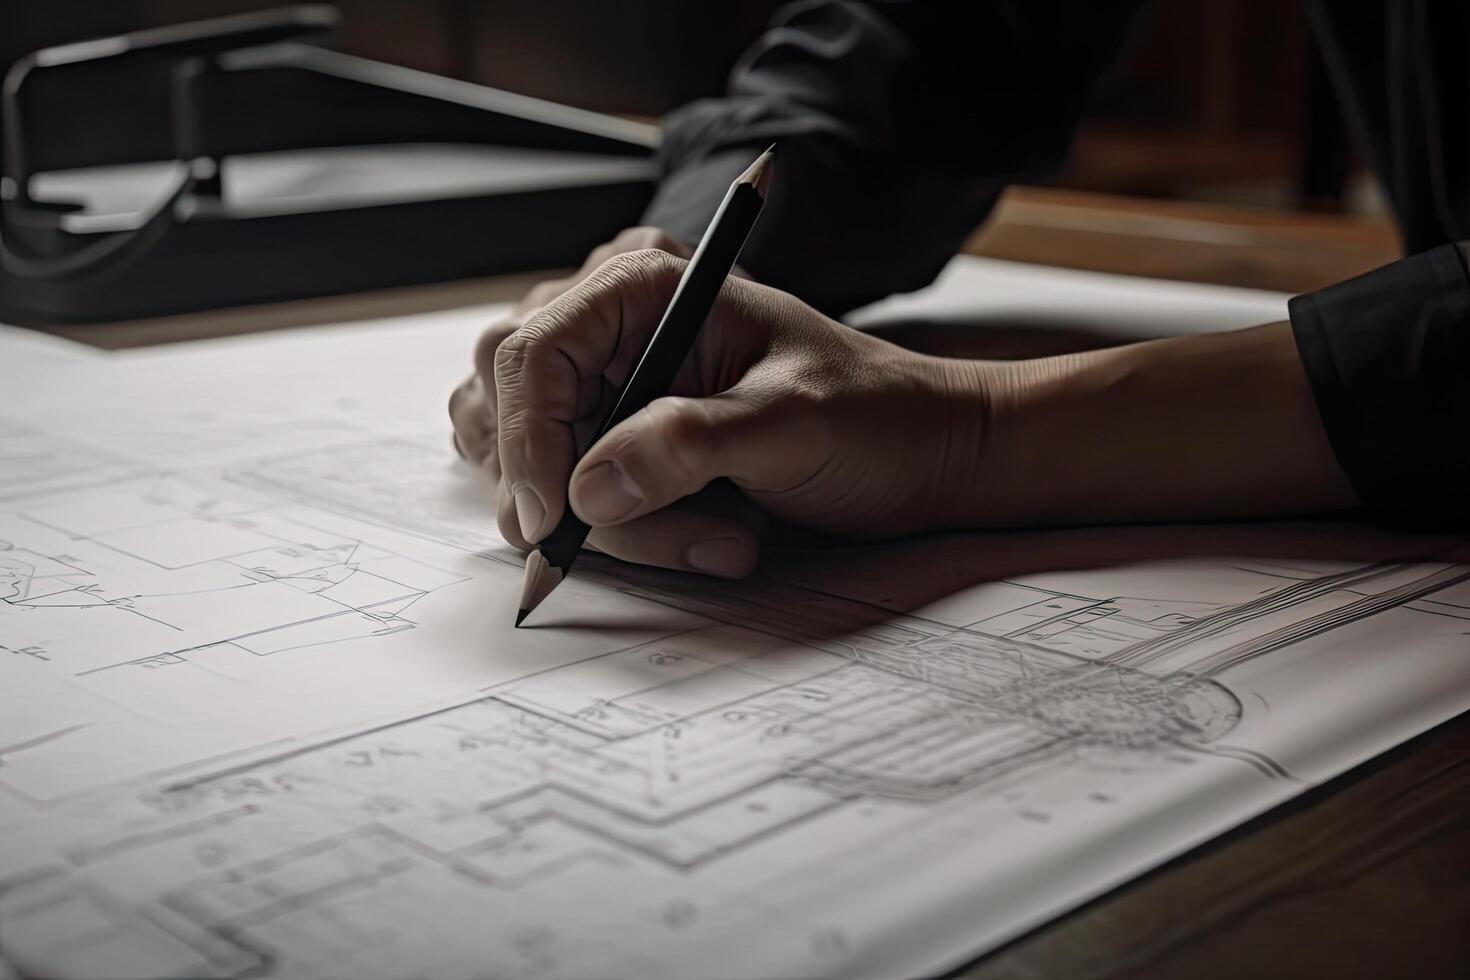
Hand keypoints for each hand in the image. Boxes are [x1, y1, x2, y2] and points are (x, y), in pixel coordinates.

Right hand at [453, 248, 991, 576]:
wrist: (920, 452)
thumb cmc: (872, 414)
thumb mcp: (792, 422)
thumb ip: (689, 445)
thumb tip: (588, 487)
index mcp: (646, 286)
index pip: (534, 352)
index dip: (526, 440)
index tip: (551, 520)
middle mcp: (617, 326)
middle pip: (518, 409)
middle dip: (569, 490)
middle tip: (663, 542)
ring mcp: (615, 382)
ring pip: (534, 457)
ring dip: (600, 519)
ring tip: (711, 537)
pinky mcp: (623, 434)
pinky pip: (565, 483)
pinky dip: (607, 526)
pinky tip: (688, 534)